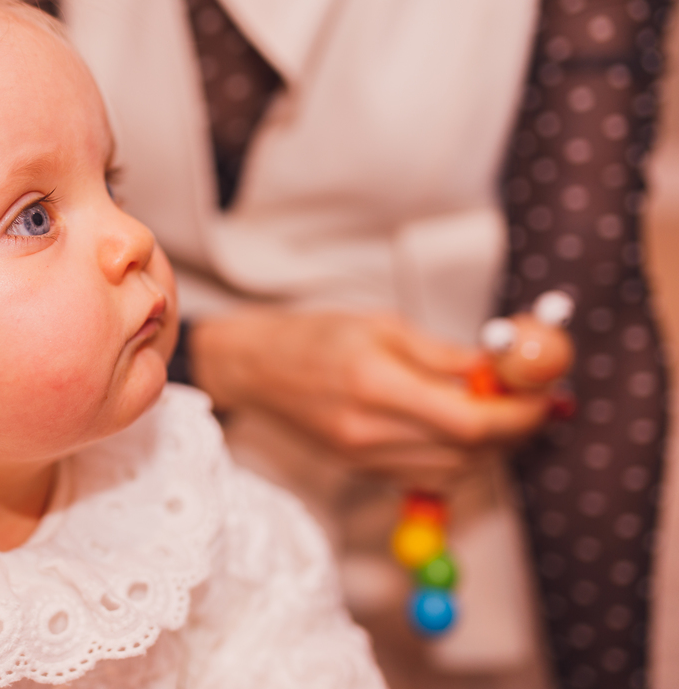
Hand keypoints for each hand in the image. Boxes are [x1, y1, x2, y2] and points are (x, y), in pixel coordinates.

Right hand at [188, 308, 553, 483]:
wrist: (256, 368)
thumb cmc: (316, 335)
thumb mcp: (382, 324)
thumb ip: (442, 354)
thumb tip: (501, 371)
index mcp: (375, 382)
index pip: (468, 421)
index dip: (517, 415)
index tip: (543, 396)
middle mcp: (368, 430)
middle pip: (467, 452)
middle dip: (512, 431)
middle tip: (532, 403)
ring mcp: (362, 457)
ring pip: (452, 470)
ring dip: (487, 447)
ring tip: (495, 412)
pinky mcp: (359, 469)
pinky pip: (425, 474)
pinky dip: (455, 457)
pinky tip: (457, 428)